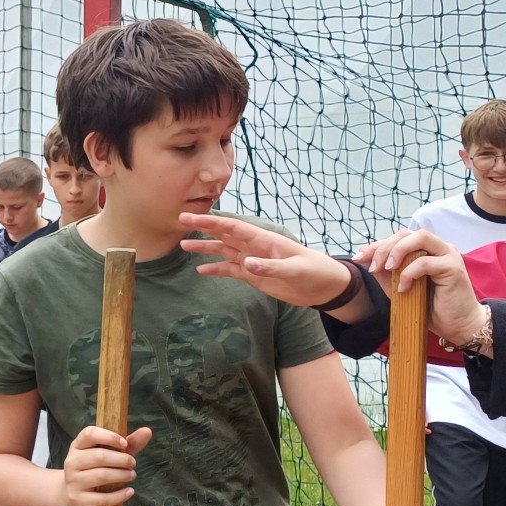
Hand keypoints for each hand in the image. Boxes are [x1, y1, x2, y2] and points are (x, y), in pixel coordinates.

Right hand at [63, 424, 152, 505]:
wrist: (73, 497)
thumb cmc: (95, 471)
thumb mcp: (109, 455)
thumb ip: (128, 444)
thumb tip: (147, 431)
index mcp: (78, 445)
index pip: (89, 434)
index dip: (109, 437)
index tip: (125, 444)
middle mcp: (72, 461)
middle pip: (99, 456)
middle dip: (122, 460)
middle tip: (132, 464)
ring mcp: (73, 481)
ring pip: (102, 476)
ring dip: (122, 475)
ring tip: (131, 475)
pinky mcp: (77, 499)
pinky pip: (102, 498)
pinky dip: (119, 495)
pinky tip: (129, 491)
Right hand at [178, 214, 350, 305]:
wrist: (324, 288)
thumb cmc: (315, 272)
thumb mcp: (295, 270)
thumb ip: (270, 267)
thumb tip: (246, 264)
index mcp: (264, 240)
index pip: (233, 228)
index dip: (211, 222)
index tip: (191, 218)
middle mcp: (254, 248)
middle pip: (223, 234)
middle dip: (203, 228)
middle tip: (180, 221)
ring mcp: (253, 261)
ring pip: (223, 251)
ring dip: (205, 248)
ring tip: (183, 245)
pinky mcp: (254, 276)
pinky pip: (230, 270)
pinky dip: (216, 270)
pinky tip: (201, 271)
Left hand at [355, 230, 484, 347]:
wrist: (457, 325)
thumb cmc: (430, 307)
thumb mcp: (399, 287)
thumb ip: (384, 272)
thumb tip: (364, 256)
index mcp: (426, 249)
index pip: (399, 238)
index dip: (377, 245)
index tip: (359, 257)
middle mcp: (438, 247)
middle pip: (407, 234)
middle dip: (384, 247)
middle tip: (372, 266)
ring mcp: (448, 254)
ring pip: (420, 238)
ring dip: (397, 251)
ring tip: (386, 268)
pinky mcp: (454, 267)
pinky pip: (426, 262)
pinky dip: (409, 273)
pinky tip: (403, 289)